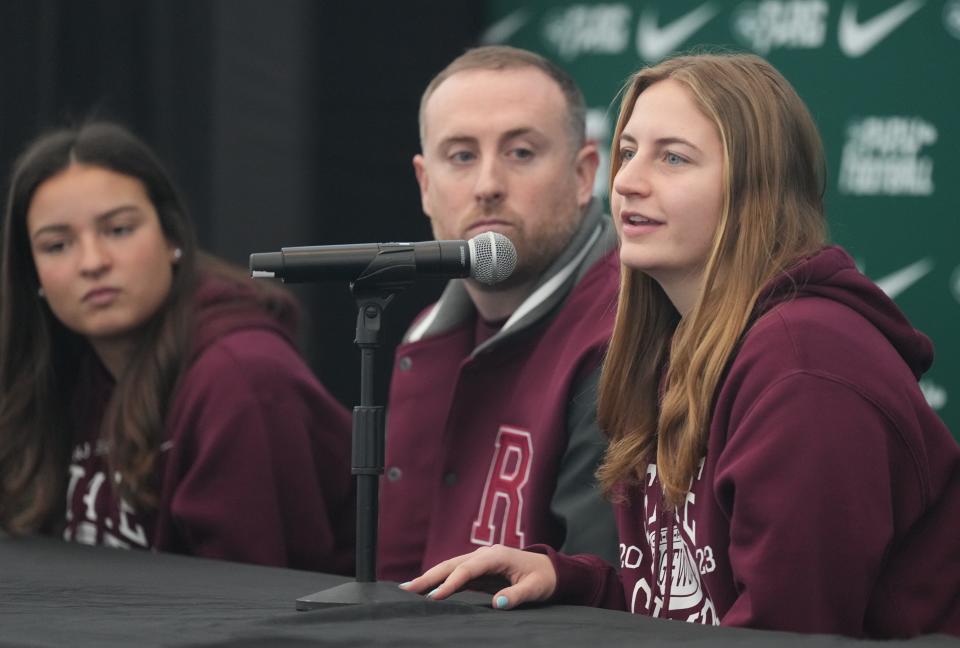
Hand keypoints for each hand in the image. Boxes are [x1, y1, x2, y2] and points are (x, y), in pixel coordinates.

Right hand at [399, 544, 556, 609]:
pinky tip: (426, 589)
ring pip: (450, 567)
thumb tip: (497, 603)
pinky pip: (456, 574)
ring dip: (430, 577)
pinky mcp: (479, 569)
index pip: (467, 570)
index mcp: (497, 556)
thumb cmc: (544, 579)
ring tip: (408, 589)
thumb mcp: (535, 588)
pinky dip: (440, 580)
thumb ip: (516, 595)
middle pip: (452, 565)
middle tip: (406, 589)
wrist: (551, 570)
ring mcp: (481, 560)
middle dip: (429, 576)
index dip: (450, 583)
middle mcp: (485, 554)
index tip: (433, 597)